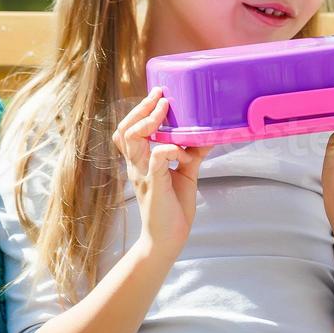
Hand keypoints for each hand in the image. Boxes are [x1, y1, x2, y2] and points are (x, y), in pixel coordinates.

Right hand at [112, 87, 213, 257]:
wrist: (168, 238)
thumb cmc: (173, 206)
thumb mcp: (185, 173)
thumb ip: (192, 153)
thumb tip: (208, 134)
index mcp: (140, 161)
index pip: (128, 130)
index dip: (139, 110)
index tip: (158, 95)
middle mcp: (137, 165)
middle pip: (125, 129)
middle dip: (141, 109)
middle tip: (160, 95)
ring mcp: (143, 174)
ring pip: (132, 139)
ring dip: (149, 122)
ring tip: (165, 110)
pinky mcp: (155, 185)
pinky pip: (156, 159)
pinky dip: (169, 149)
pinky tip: (182, 151)